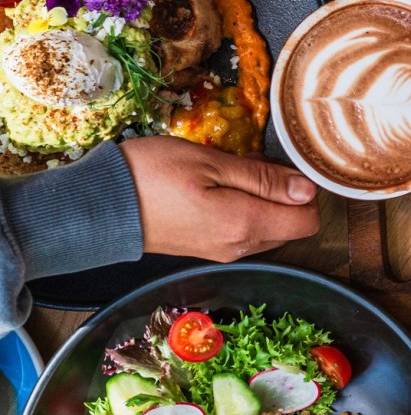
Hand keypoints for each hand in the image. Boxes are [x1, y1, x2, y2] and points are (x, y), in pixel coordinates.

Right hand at [118, 136, 319, 261]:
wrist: (98, 206)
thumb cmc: (151, 175)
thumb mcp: (211, 162)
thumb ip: (264, 179)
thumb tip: (308, 190)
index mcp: (246, 225)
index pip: (308, 221)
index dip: (307, 192)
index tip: (286, 167)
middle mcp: (241, 247)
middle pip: (291, 225)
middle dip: (285, 194)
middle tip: (254, 162)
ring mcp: (224, 251)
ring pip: (269, 228)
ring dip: (263, 200)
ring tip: (232, 170)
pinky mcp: (209, 249)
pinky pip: (245, 231)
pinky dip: (245, 209)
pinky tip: (220, 185)